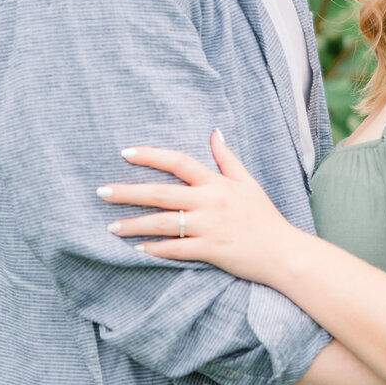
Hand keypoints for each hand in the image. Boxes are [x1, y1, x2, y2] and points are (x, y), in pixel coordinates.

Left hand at [98, 131, 299, 283]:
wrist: (284, 253)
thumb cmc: (264, 218)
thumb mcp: (248, 183)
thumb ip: (228, 159)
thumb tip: (214, 132)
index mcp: (217, 183)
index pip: (179, 161)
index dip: (151, 155)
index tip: (125, 153)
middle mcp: (211, 202)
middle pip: (162, 193)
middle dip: (129, 192)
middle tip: (101, 191)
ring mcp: (210, 227)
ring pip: (163, 223)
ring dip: (134, 224)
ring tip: (111, 226)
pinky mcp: (211, 250)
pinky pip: (177, 249)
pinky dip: (156, 250)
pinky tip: (138, 250)